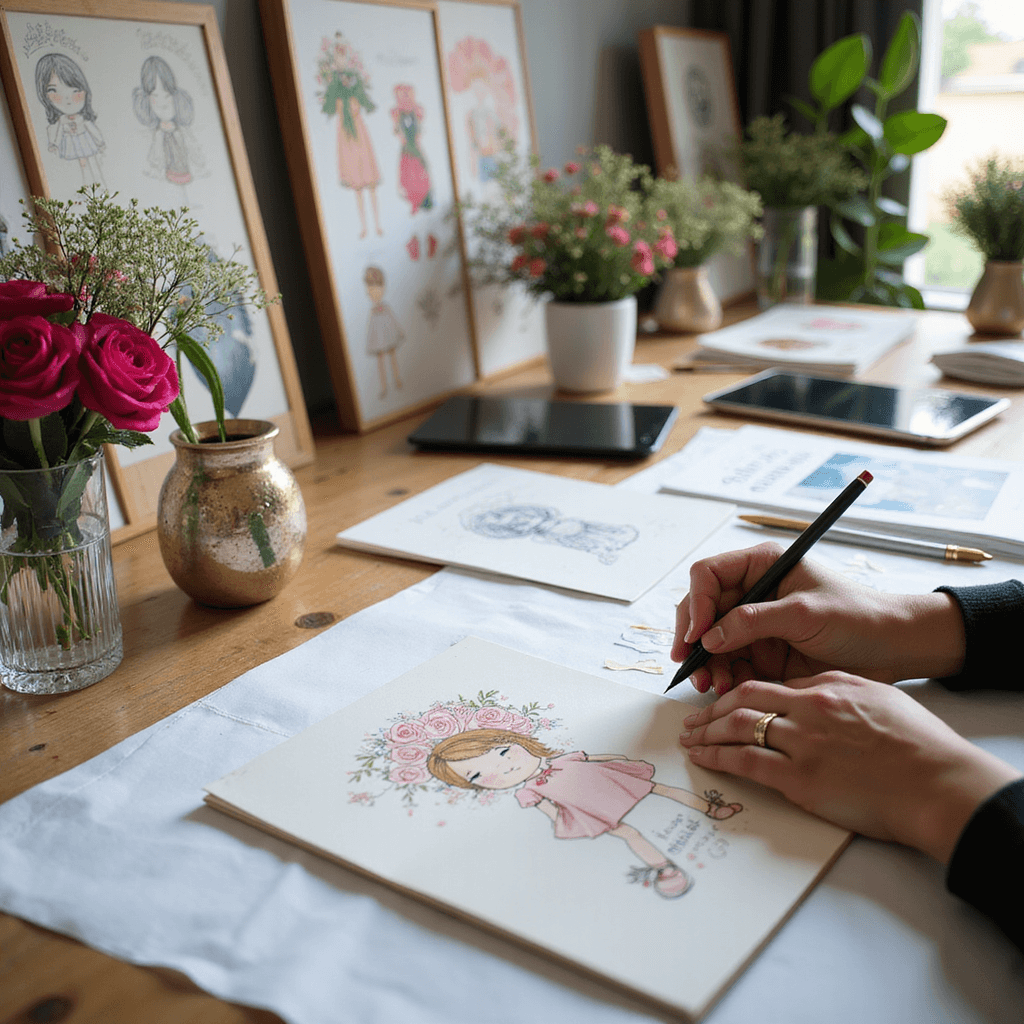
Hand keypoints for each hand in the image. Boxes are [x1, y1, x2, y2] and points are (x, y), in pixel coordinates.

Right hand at [671, 543, 965, 694]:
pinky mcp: (761, 653)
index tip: (698, 635)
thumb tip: (709, 637)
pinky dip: (722, 678)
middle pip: (702, 609)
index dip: (697, 603)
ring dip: (706, 664)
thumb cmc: (859, 617)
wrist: (894, 650)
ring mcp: (755, 624)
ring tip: (712, 686)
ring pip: (710, 642)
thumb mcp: (806, 614)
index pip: (708, 575)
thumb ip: (754, 621)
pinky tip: (728, 690)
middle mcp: (752, 592)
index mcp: (761, 565)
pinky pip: (729, 664)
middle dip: (694, 639)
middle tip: (690, 666)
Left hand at [679, 672, 1021, 862]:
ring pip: (738, 727)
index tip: (724, 699)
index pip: (769, 682)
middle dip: (713, 707)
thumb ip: (840, 693)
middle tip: (693, 717)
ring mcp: (802, 743)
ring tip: (689, 737)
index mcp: (828, 687)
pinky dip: (718, 756)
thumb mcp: (878, 699)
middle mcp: (809, 709)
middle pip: (744, 698)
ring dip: (707, 731)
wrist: (940, 784)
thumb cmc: (920, 746)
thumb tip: (810, 695)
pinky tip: (702, 756)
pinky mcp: (800, 779)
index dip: (739, 690)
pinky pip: (745, 762)